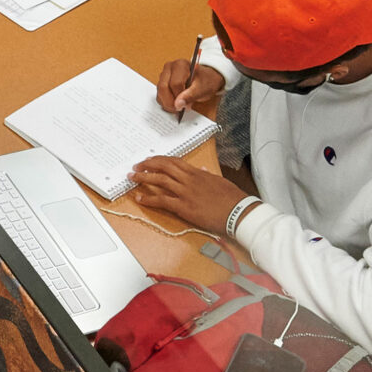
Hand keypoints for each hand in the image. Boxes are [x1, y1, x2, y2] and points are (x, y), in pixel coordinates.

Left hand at [129, 156, 250, 235]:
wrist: (238, 211)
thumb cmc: (232, 198)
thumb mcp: (219, 181)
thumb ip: (207, 174)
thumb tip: (201, 169)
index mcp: (197, 173)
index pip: (174, 161)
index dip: (159, 160)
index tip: (149, 160)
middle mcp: (189, 180)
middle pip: (163, 167)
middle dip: (147, 165)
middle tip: (136, 166)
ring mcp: (185, 192)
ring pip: (160, 181)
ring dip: (144, 178)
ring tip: (132, 178)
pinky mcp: (184, 207)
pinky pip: (162, 200)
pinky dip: (149, 199)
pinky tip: (140, 198)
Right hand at [156, 59, 223, 113]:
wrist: (206, 80)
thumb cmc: (205, 81)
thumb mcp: (202, 89)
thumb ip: (190, 96)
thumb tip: (178, 104)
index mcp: (181, 65)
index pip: (175, 83)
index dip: (179, 97)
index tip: (186, 105)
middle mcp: (170, 67)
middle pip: (163, 87)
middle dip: (170, 102)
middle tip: (179, 110)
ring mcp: (164, 74)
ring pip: (160, 92)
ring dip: (167, 103)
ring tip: (179, 107)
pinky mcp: (162, 82)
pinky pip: (159, 94)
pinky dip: (165, 102)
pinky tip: (175, 104)